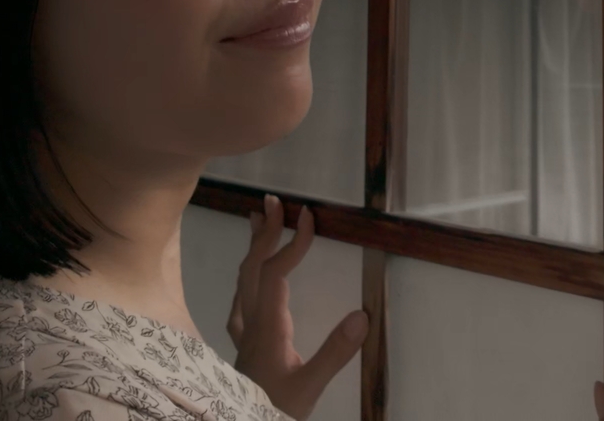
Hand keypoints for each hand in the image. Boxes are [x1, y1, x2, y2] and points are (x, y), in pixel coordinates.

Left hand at [228, 195, 368, 418]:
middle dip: (265, 232)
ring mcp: (243, 332)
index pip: (275, 273)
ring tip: (257, 219)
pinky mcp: (243, 343)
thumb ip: (335, 353)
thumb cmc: (275, 408)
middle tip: (276, 202)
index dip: (291, 243)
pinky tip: (250, 275)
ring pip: (242, 280)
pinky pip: (240, 298)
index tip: (308, 217)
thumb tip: (362, 315)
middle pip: (252, 268)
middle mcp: (250, 323)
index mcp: (268, 329)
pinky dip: (248, 274)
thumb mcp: (310, 387)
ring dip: (253, 247)